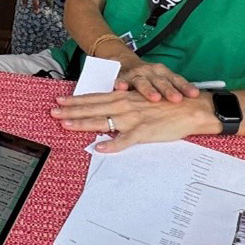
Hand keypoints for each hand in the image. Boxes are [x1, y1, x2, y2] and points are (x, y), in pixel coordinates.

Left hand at [51, 89, 217, 150]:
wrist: (191, 107)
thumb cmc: (167, 103)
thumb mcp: (141, 100)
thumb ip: (124, 105)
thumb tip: (107, 111)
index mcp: (124, 97)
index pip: (94, 98)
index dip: (76, 100)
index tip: (59, 101)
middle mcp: (125, 105)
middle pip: (93, 108)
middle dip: (71, 110)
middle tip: (53, 111)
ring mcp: (133, 118)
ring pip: (103, 121)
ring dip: (83, 123)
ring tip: (66, 125)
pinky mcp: (144, 131)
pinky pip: (125, 140)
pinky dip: (112, 144)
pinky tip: (99, 147)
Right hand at [117, 61, 200, 102]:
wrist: (125, 61)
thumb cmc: (148, 77)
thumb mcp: (161, 79)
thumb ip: (175, 89)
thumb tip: (197, 101)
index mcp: (163, 72)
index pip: (176, 79)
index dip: (185, 87)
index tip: (194, 94)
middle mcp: (150, 71)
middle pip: (161, 81)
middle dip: (169, 90)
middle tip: (176, 99)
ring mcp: (136, 74)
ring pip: (143, 82)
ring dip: (149, 89)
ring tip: (155, 97)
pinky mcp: (122, 77)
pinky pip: (120, 81)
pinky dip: (121, 84)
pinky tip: (121, 88)